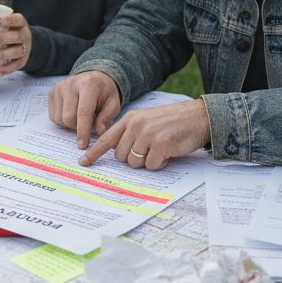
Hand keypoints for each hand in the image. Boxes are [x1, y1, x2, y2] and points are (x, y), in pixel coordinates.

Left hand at [0, 12, 31, 75]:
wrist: (23, 44)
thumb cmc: (7, 32)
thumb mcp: (3, 25)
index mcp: (20, 24)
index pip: (18, 20)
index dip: (11, 20)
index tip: (1, 21)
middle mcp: (24, 35)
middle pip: (16, 36)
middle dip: (1, 38)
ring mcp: (25, 49)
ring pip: (16, 51)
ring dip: (2, 54)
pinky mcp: (22, 61)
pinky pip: (16, 65)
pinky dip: (7, 68)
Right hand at [48, 71, 121, 149]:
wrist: (94, 77)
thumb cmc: (104, 93)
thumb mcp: (113, 103)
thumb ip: (106, 118)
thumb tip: (98, 132)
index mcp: (89, 85)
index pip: (83, 112)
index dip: (83, 131)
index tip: (83, 145)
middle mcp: (71, 84)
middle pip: (68, 118)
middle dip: (77, 128)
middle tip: (88, 125)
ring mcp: (59, 88)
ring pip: (59, 118)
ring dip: (70, 125)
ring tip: (81, 118)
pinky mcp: (52, 93)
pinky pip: (53, 116)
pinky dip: (63, 120)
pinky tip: (72, 114)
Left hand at [78, 98, 210, 170]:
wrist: (198, 116)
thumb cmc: (173, 122)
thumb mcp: (148, 120)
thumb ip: (131, 132)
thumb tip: (119, 153)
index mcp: (130, 119)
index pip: (106, 138)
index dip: (94, 153)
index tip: (83, 163)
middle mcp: (136, 125)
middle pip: (122, 157)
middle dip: (134, 158)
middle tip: (150, 149)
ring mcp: (148, 134)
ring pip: (135, 163)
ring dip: (148, 161)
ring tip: (161, 149)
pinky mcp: (161, 144)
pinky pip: (152, 165)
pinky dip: (160, 164)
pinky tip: (168, 152)